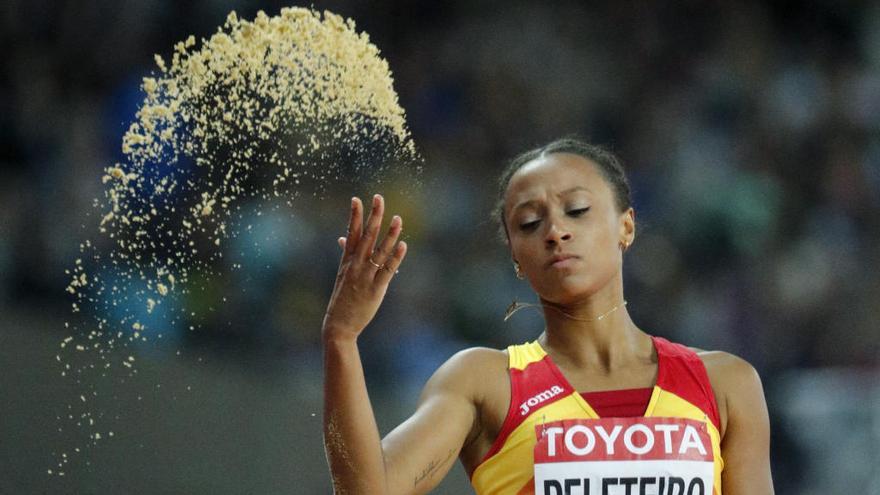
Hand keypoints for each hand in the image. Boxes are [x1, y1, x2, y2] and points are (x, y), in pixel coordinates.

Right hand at [322, 194, 406, 341]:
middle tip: (379, 198)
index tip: (357, 199)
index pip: (351, 233)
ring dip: (389, 234)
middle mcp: (355, 265)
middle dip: (373, 216)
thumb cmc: (342, 299)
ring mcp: (365, 277)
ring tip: (398, 218)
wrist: (339, 325)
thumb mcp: (342, 274)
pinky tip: (403, 245)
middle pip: (366, 236)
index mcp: (347, 261)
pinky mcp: (376, 289)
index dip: (354, 216)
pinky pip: (387, 270)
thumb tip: (342, 238)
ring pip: (379, 251)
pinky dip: (395, 257)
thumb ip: (345, 254)